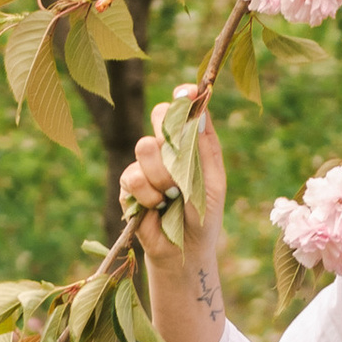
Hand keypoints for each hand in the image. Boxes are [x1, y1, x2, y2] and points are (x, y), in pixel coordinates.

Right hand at [119, 98, 225, 267]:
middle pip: (159, 114)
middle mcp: (165, 148)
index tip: (189, 91)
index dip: (184, 97)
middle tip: (180, 161)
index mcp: (189, 143)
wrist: (185, 250)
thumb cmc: (203, 215)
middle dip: (170, 134)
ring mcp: (144, 164)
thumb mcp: (214, 181)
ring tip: (171, 197)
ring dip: (162, 176)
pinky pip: (132, 176)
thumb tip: (201, 110)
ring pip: (144, 146)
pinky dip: (148, 194)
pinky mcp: (127, 185)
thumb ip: (205, 147)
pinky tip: (157, 207)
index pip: (182, 109)